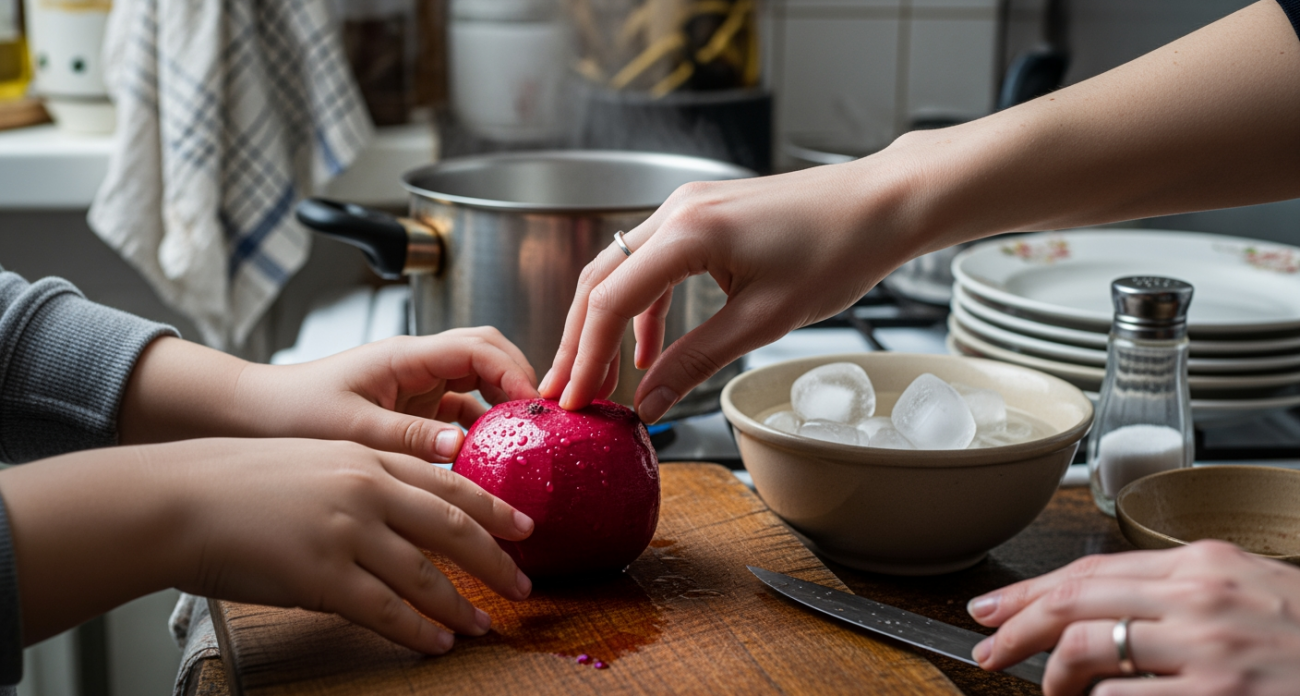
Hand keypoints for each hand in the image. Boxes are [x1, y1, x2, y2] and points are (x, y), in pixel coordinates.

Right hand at [1, 438, 534, 650]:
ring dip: (460, 605)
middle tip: (524, 584)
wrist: (180, 499)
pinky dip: (417, 629)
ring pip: (425, 575)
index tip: (525, 527)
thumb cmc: (242, 480)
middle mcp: (366, 490)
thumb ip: (366, 479)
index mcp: (367, 458)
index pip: (449, 484)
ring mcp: (345, 533)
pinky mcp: (320, 575)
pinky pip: (384, 610)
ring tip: (482, 625)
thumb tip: (408, 510)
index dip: (493, 508)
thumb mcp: (316, 460)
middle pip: (453, 528)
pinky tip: (437, 642)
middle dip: (496, 560)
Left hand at [121, 328, 539, 460]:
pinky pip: (461, 409)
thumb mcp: (350, 430)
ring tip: (528, 434)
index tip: (533, 405)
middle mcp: (416, 363)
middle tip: (544, 416)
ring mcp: (417, 383)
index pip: (476, 347)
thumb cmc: (290, 414)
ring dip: (504, 401)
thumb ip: (406, 438)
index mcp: (403, 356)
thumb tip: (460, 448)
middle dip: (520, 377)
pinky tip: (491, 455)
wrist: (254, 416)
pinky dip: (481, 427)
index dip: (512, 371)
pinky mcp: (413, 407)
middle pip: (488, 353)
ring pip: (479, 379)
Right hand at [539, 158, 925, 421]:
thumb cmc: (839, 251)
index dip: (585, 356)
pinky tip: (649, 350)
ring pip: (621, 271)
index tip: (573, 399)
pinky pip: (653, 263)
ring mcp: (688, 207)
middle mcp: (676, 210)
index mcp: (687, 232)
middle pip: (601, 281)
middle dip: (579, 343)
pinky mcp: (703, 214)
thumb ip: (697, 361)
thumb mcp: (764, 320)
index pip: (609, 301)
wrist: (882, 204)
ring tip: (599, 379)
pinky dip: (643, 307)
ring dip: (606, 326)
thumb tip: (650, 404)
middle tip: (566, 394)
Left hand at [967, 540, 1299, 694]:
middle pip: (1074, 601)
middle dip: (1016, 626)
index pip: (1089, 570)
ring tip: (1045, 689)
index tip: (994, 608)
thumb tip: (1099, 611)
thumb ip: (1177, 592)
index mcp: (1202, 564)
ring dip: (1051, 674)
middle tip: (985, 648)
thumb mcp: (1248, 590)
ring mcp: (1208, 650)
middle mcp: (1198, 597)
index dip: (1030, 592)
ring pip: (1089, 648)